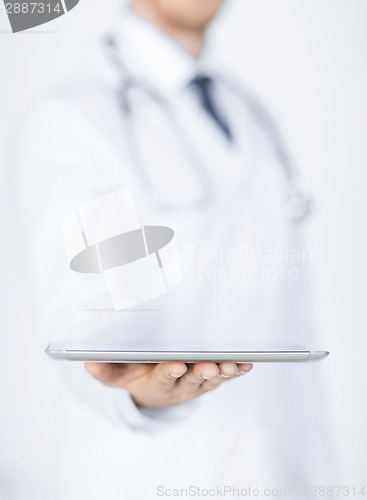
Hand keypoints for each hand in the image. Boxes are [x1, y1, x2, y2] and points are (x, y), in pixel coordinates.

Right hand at [85, 362, 252, 407]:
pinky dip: (235, 372)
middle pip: (192, 379)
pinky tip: (246, 365)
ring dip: (222, 372)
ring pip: (211, 379)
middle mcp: (180, 385)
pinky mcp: (209, 380)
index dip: (170, 372)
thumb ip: (106, 370)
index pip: (163, 377)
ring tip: (231, 365)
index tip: (176, 365)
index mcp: (157, 382)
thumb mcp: (119, 376)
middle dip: (201, 373)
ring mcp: (197, 383)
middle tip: (210, 366)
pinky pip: (224, 377)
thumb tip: (88, 362)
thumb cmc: (137, 376)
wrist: (155, 391)